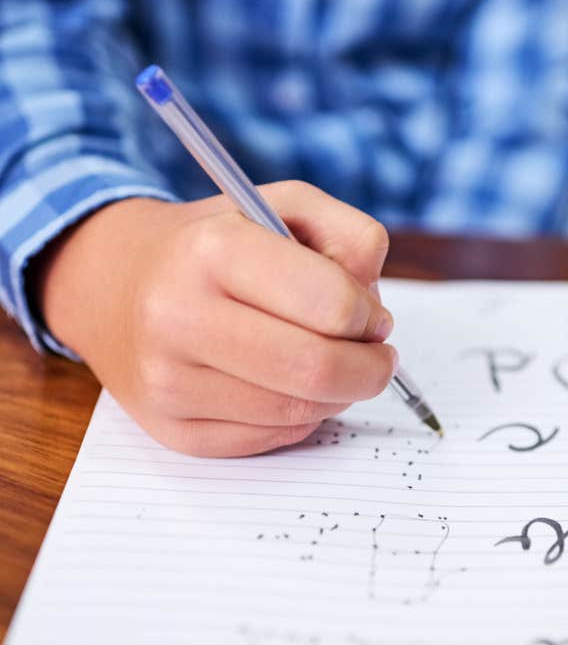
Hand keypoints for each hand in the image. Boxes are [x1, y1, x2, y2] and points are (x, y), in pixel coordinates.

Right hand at [34, 182, 396, 455]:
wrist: (112, 288)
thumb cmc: (212, 247)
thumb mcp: (279, 206)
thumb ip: (349, 235)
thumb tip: (375, 309)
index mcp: (212, 251)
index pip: (331, 306)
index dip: (371, 318)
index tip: (374, 319)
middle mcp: (179, 318)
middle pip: (318, 371)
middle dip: (371, 370)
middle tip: (377, 358)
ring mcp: (170, 383)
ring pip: (301, 412)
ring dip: (338, 394)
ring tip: (329, 364)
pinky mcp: (175, 431)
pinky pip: (274, 438)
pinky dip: (301, 416)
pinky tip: (287, 386)